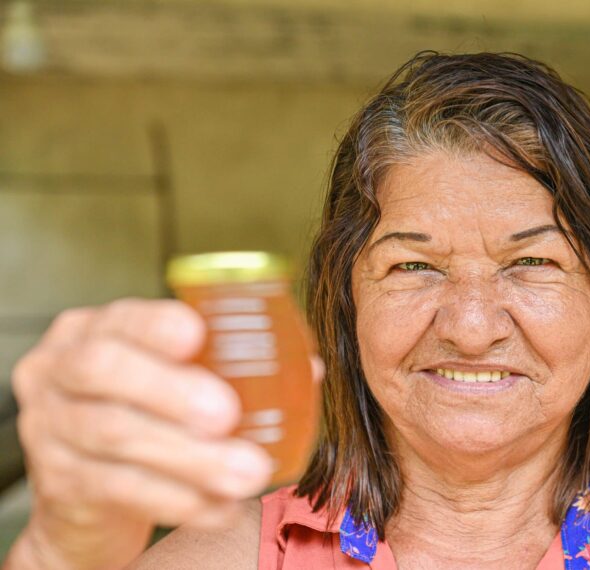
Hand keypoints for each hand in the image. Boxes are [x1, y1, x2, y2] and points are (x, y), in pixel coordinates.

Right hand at [7, 299, 322, 569]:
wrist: (86, 497)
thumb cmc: (143, 418)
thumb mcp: (171, 381)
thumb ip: (229, 367)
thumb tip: (307, 367)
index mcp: (92, 331)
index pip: (120, 318)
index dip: (156, 325)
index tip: (198, 335)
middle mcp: (58, 370)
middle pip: (103, 370)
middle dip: (170, 389)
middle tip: (227, 415)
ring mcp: (48, 426)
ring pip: (114, 435)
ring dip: (189, 457)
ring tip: (246, 472)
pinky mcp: (58, 482)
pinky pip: (120, 489)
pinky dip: (180, 500)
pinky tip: (221, 506)